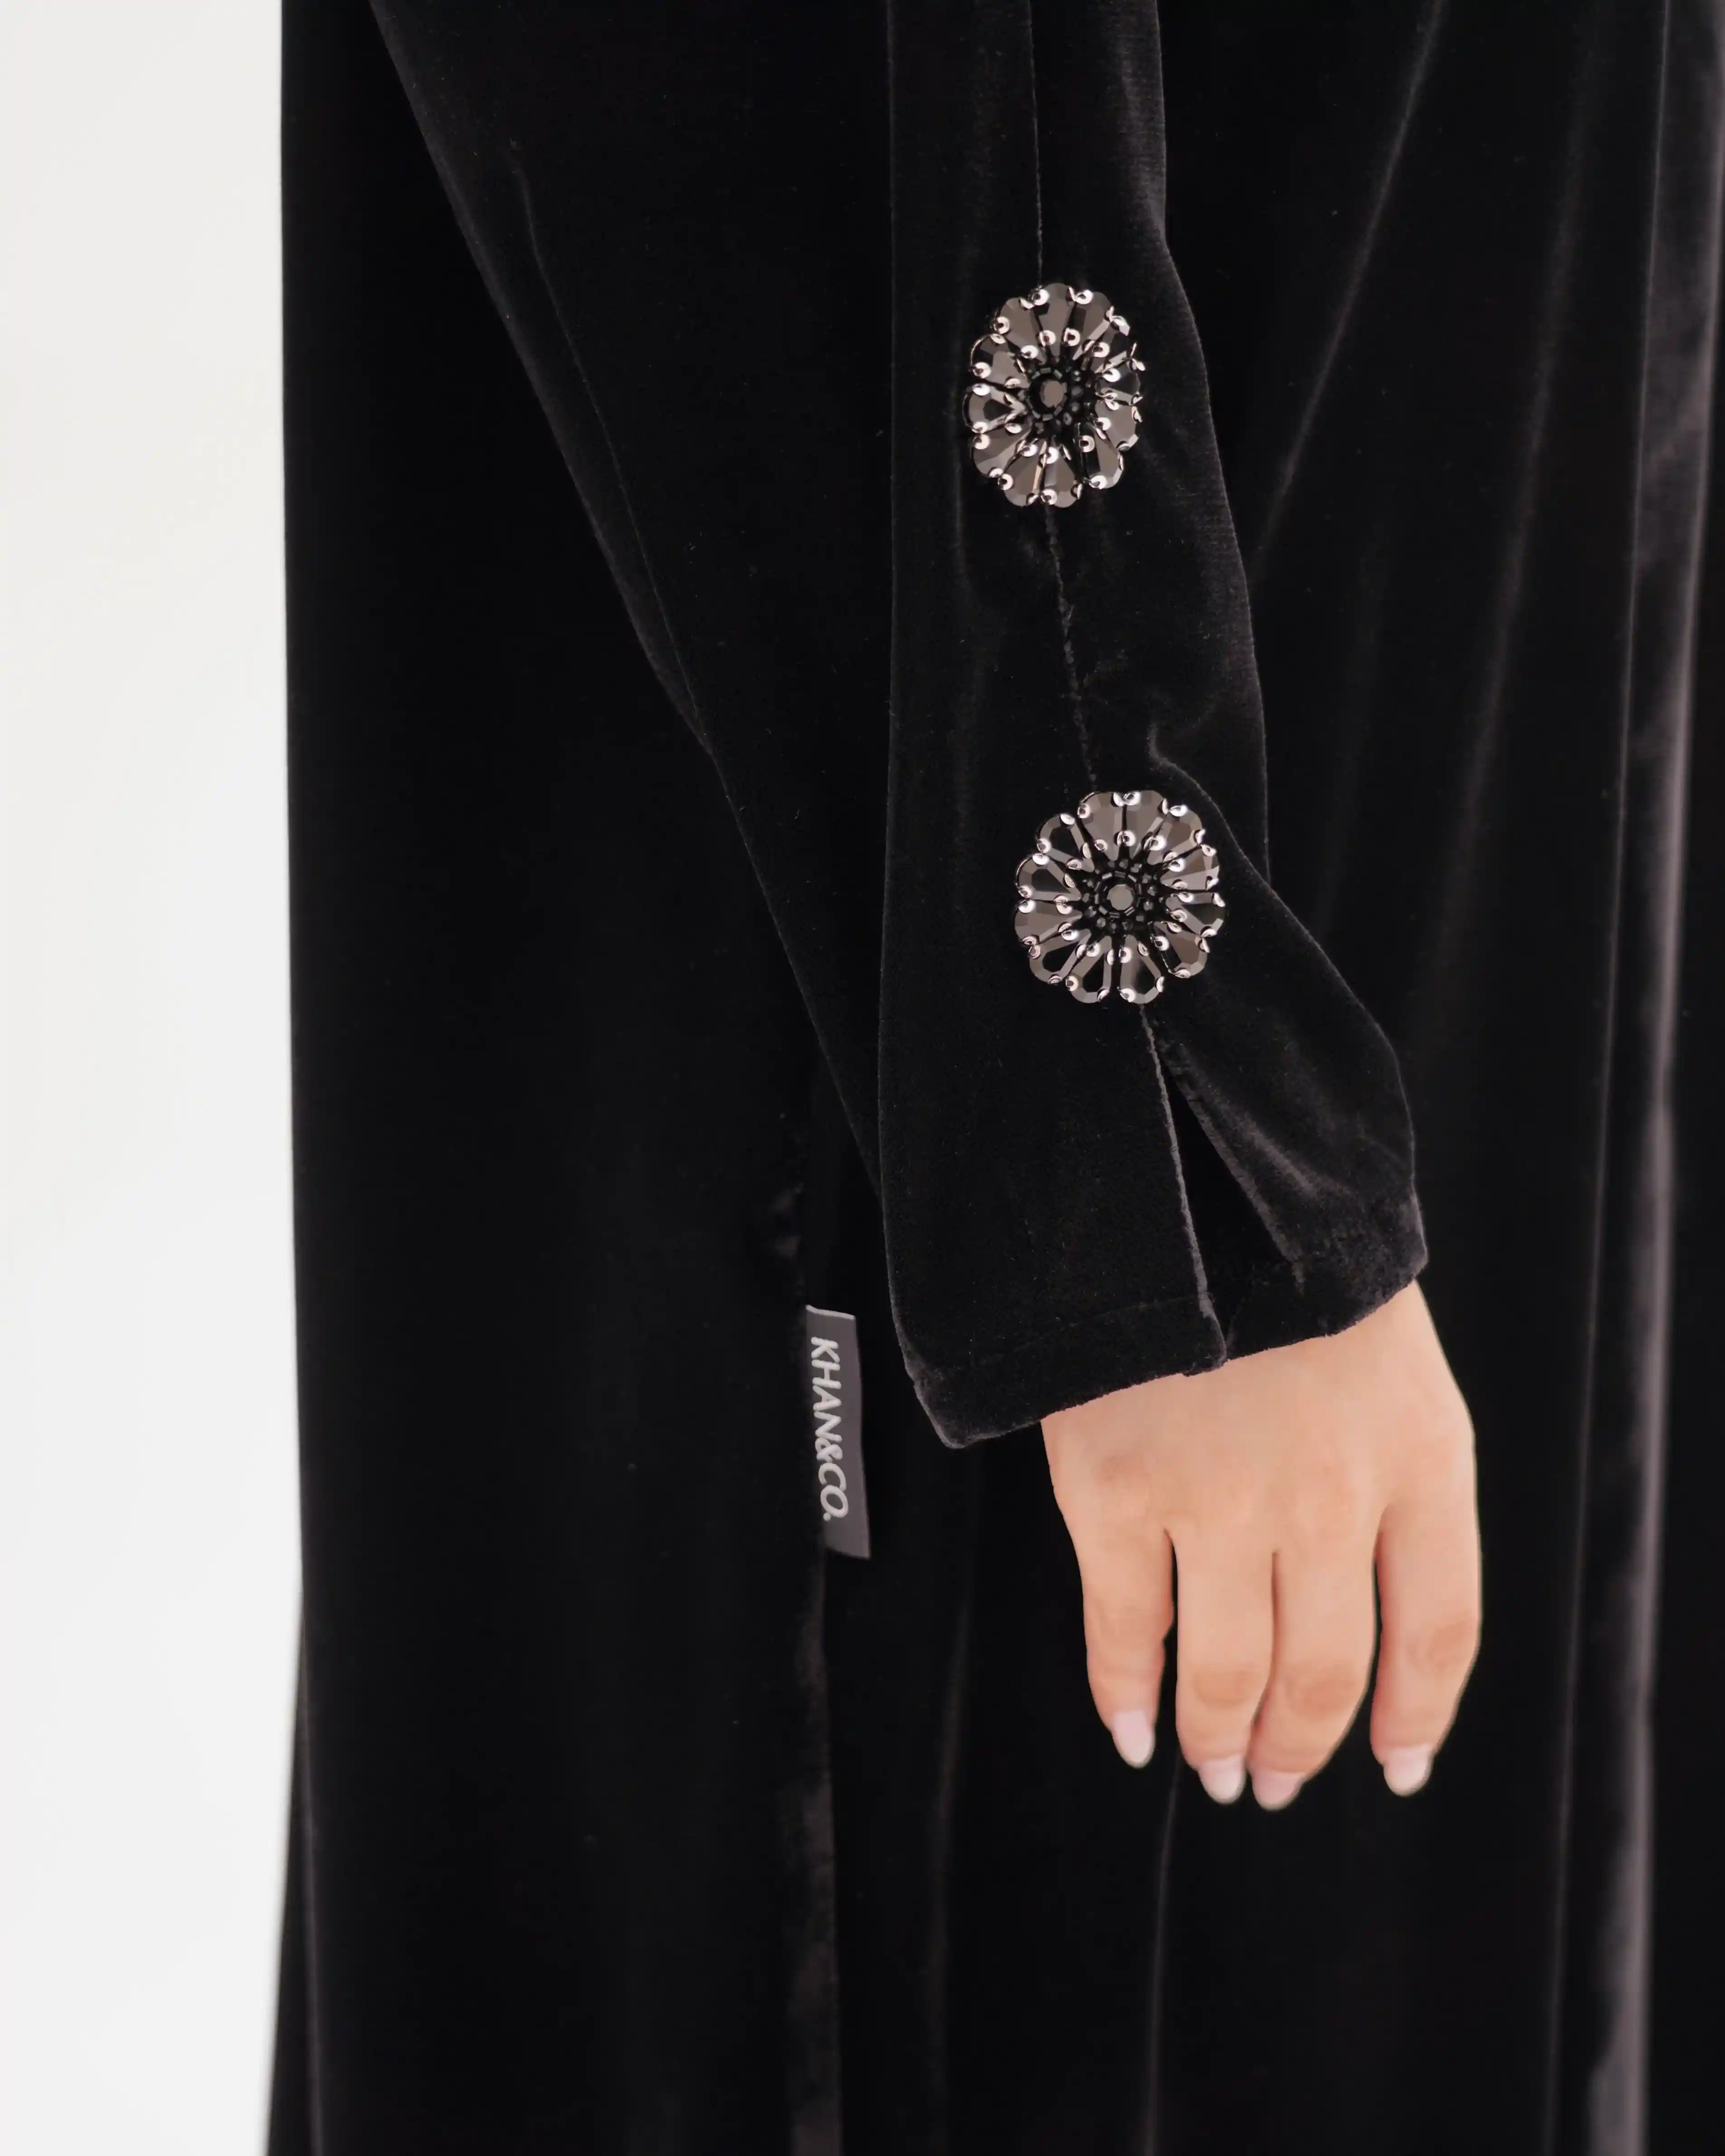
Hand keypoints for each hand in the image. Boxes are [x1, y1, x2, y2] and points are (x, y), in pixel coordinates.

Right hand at [1042, 1282, 1478, 1807]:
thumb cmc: (1292, 1271)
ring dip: (1217, 1738)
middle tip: (1275, 1779)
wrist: (1183, 1176)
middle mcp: (1332, 1495)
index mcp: (1421, 1456)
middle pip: (1325, 1674)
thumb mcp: (1393, 1369)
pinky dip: (1124, 1694)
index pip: (1438, 1633)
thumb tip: (1363, 1625)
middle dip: (1299, 1747)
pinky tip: (1130, 1725)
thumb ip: (1398, 1483)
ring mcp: (1221, 1497)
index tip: (1396, 1769)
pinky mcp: (1117, 1489)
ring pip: (1227, 1672)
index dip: (1415, 1720)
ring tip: (1210, 1764)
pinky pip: (1126, 1629)